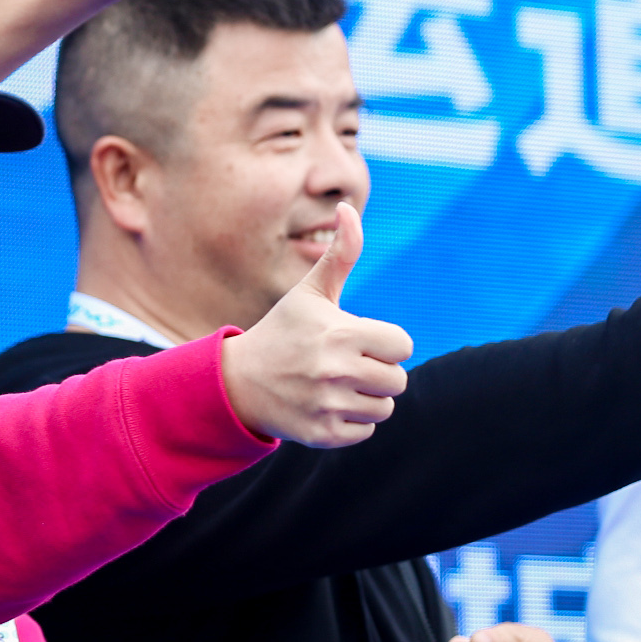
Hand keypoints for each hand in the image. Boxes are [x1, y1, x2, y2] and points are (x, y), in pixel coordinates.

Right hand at [219, 202, 413, 446]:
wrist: (237, 382)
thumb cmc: (282, 331)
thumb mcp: (309, 292)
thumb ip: (340, 253)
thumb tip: (347, 207)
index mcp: (341, 334)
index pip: (402, 346)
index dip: (384, 342)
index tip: (358, 340)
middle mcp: (336, 371)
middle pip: (398, 380)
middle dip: (378, 372)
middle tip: (347, 365)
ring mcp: (328, 405)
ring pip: (384, 408)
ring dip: (366, 397)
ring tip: (337, 385)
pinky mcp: (322, 434)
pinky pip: (365, 430)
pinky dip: (351, 421)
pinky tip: (326, 405)